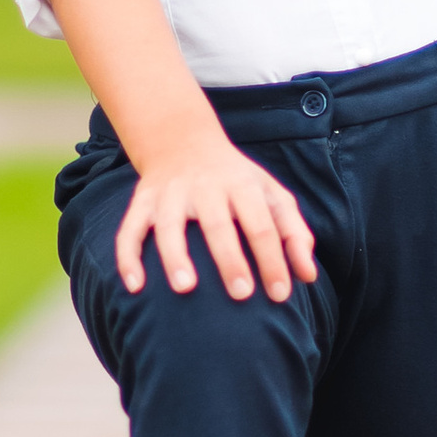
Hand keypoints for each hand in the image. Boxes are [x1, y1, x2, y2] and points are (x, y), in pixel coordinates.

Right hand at [116, 142, 318, 303]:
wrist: (183, 141)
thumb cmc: (238, 181)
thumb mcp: (272, 195)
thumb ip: (294, 233)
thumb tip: (308, 276)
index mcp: (241, 185)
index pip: (261, 224)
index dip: (273, 259)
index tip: (280, 295)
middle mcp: (204, 187)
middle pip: (218, 224)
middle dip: (230, 259)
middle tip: (242, 295)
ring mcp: (169, 194)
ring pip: (169, 225)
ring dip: (175, 255)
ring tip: (185, 289)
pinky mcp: (142, 202)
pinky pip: (130, 229)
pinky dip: (128, 257)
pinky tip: (135, 287)